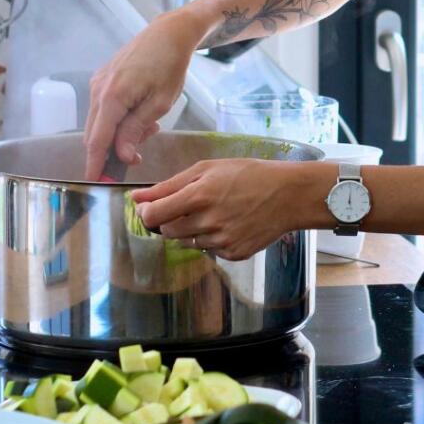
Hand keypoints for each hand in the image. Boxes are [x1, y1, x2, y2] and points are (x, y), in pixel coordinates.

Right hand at [83, 11, 200, 179]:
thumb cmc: (170, 66)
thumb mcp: (160, 103)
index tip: (97, 183)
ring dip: (118, 133)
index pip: (96, 141)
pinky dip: (117, 118)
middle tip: (139, 152)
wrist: (169, 33)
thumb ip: (136, 129)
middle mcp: (98, 89)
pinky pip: (103, 108)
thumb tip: (121, 155)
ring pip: (100, 122)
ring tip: (149, 125)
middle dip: (113, 150)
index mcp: (112, 96)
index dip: (95, 165)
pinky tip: (140, 113)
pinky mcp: (102, 78)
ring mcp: (97, 82)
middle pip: (95, 133)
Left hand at [129, 158, 321, 259]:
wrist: (288, 195)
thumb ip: (169, 185)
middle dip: (171, 219)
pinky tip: (230, 223)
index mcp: (199, 195)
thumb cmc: (248, 174)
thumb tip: (136, 198)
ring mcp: (221, 241)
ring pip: (187, 242)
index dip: (147, 212)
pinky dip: (212, 239)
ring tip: (215, 211)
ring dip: (192, 228)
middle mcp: (208, 221)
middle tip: (190, 204)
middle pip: (168, 230)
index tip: (150, 208)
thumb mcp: (208, 169)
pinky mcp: (233, 254)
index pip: (154, 215)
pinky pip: (209, 250)